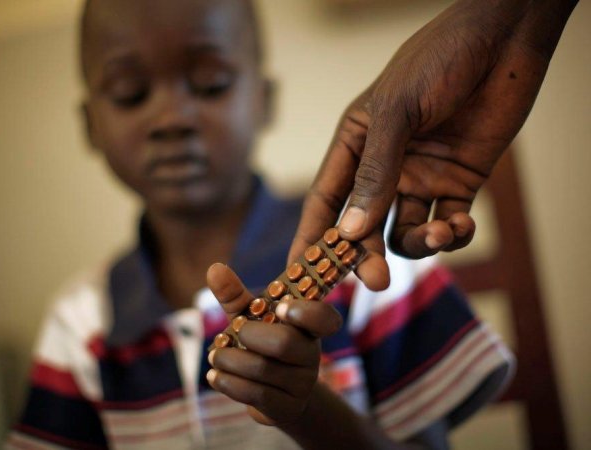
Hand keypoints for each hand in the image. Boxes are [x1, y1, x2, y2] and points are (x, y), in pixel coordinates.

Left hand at [205, 263, 341, 425]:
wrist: (276, 393)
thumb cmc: (263, 345)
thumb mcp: (252, 318)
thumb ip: (236, 295)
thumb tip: (214, 268)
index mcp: (309, 326)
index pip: (325, 318)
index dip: (307, 313)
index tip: (280, 307)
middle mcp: (312, 353)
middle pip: (284, 343)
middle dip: (250, 335)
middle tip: (233, 332)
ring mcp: (303, 383)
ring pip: (263, 369)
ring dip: (230, 360)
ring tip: (214, 355)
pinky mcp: (289, 407)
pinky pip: (257, 394)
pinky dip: (230, 383)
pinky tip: (215, 376)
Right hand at [289, 0, 576, 289]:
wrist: (502, 40)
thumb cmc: (437, 62)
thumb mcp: (395, 113)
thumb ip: (374, 173)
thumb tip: (351, 231)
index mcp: (355, 146)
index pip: (325, 202)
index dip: (312, 239)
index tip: (300, 275)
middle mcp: (385, 168)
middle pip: (365, 226)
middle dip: (368, 255)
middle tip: (376, 281)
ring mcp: (421, 178)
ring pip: (407, 231)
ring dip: (420, 244)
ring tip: (439, 233)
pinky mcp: (459, 182)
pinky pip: (448, 223)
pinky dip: (454, 234)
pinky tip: (460, 224)